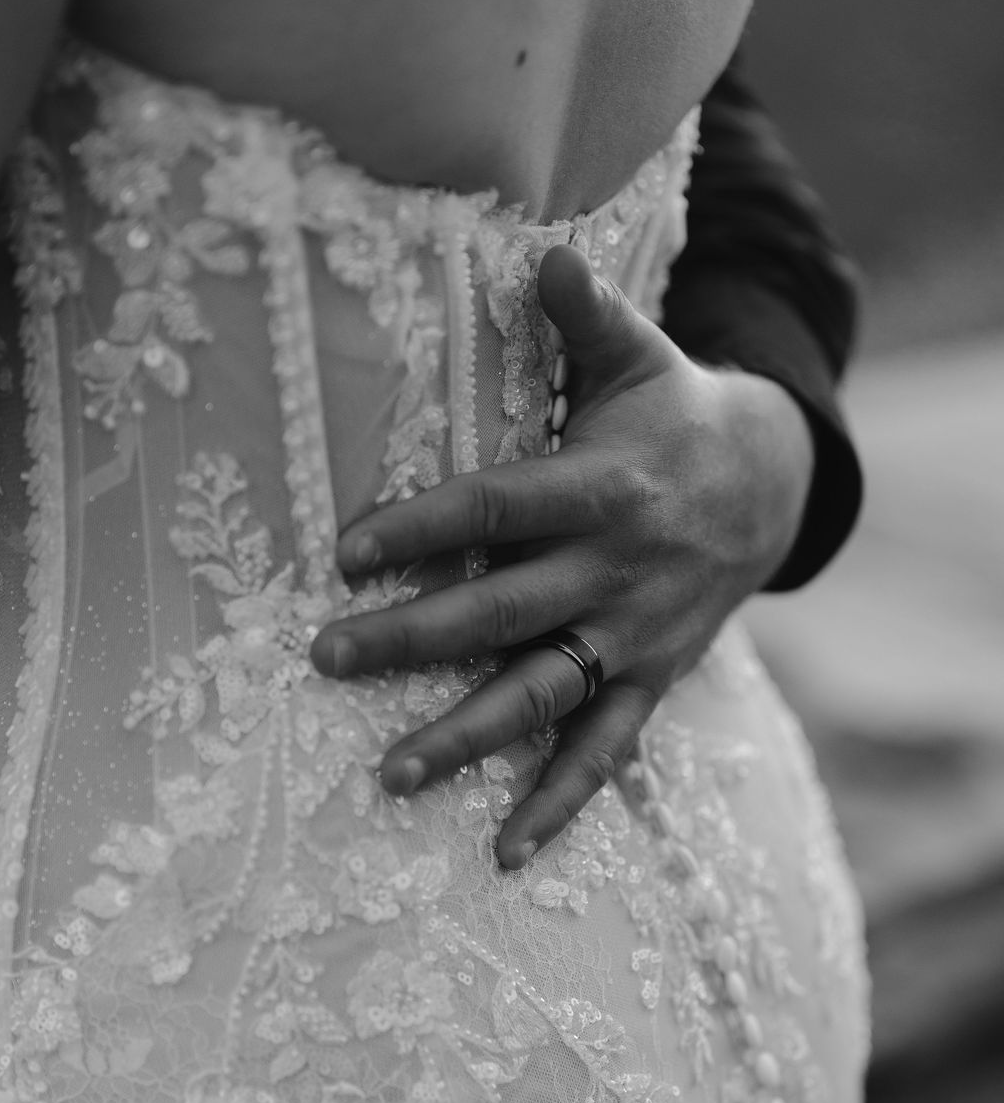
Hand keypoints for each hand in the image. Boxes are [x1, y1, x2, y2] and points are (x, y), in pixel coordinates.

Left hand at [311, 244, 812, 867]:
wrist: (774, 488)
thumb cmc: (680, 416)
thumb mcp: (644, 359)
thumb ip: (587, 319)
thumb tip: (540, 250)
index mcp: (605, 489)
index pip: (498, 510)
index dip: (422, 529)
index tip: (344, 553)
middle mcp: (618, 571)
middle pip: (502, 612)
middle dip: (414, 640)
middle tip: (328, 659)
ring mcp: (635, 636)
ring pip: (543, 695)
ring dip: (468, 738)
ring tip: (392, 776)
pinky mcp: (650, 680)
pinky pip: (603, 751)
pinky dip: (558, 802)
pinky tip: (504, 851)